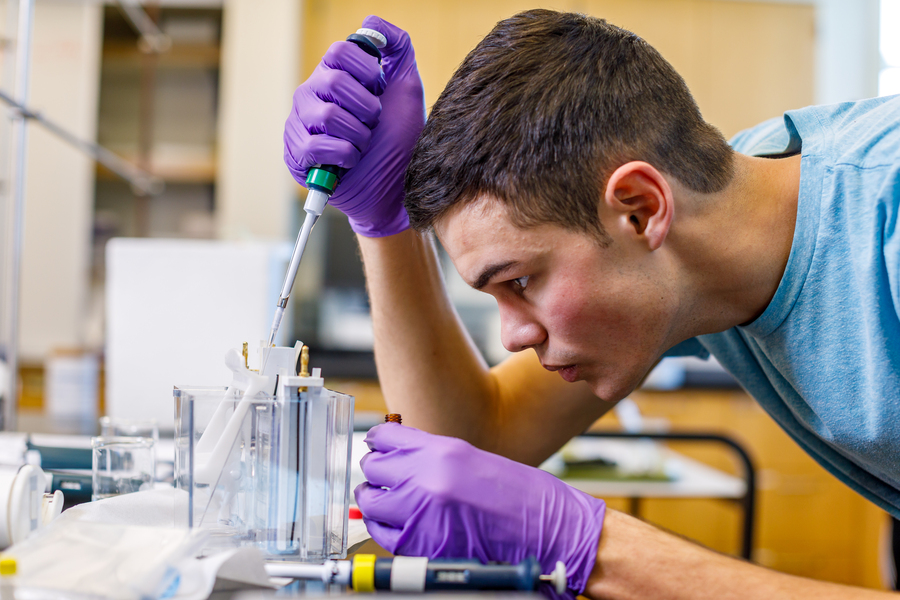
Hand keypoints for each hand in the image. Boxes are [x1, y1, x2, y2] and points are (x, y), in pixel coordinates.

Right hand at [283, 16, 424, 236]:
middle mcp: (312, 94)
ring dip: (358, 135)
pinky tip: (350, 162)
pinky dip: (343, 155)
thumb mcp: (406, 88)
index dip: (367, 72)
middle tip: (373, 123)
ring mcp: (301, 124)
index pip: (341, 51)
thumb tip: (371, 22)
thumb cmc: (400, 139)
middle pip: (333, 81)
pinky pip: (315, 145)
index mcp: (335, 74)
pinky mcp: (296, 154)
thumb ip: (396, 48)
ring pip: (326, 115)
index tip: (380, 91)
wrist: (396, 189)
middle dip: (366, 108)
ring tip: (363, 145)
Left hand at [355, 424, 605, 594]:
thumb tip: (397, 459)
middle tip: (385, 479)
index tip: (379, 449)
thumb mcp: (472, 460)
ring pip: (370, 503)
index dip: (379, 444)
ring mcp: (421, 515)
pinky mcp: (422, 548)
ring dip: (377, 502)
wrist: (551, 532)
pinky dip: (388, 530)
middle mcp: (426, 478)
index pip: (384, 438)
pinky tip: (401, 526)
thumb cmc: (520, 496)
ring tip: (391, 504)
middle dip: (376, 474)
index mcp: (442, 450)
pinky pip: (384, 536)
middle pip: (372, 469)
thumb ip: (432, 457)